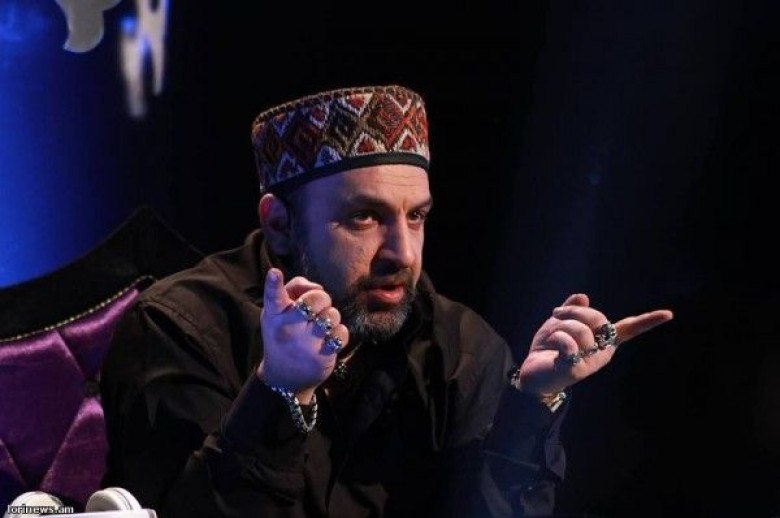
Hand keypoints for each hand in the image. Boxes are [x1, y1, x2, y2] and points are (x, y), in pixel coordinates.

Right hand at [256, 268, 349, 402]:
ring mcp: (305, 344)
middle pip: (315, 300)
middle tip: (317, 307)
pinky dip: (340, 333)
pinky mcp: (322, 356)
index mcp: (275, 315)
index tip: (275, 274)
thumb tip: (317, 286)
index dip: (274, 284)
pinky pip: (342, 333)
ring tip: (322, 326)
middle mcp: (288, 328)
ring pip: (332, 315)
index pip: (273, 297)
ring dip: (331, 317)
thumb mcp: (279, 312)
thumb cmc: (285, 333)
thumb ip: (295, 289)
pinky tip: (330, 339)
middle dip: (321, 298)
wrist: (285, 376)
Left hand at [516, 293, 672, 397]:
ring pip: (580, 330)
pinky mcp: (576, 370)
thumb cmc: (549, 349)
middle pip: (598, 318)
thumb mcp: (560, 324)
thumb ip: (572, 310)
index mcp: (604, 341)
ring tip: (551, 338)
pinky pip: (568, 343)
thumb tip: (583, 296)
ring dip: (559, 326)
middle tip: (556, 313)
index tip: (669, 314)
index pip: (629, 329)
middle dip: (573, 310)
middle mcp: (603, 352)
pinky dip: (555, 338)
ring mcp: (591, 362)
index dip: (648, 320)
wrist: (533, 375)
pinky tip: (550, 347)